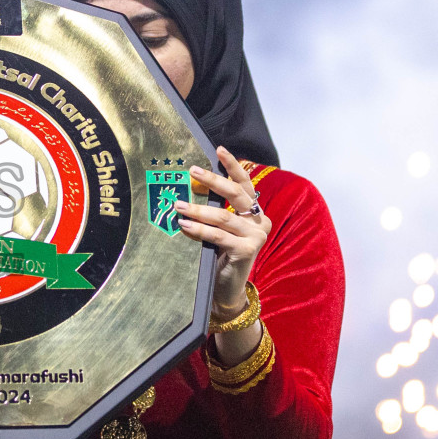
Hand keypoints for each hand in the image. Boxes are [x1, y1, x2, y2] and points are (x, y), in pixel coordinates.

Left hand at [174, 147, 271, 316]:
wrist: (228, 288)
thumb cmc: (222, 255)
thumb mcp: (220, 229)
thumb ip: (214, 211)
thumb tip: (192, 186)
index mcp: (254, 214)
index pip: (245, 185)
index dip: (233, 167)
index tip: (219, 149)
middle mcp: (259, 222)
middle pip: (236, 195)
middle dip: (214, 180)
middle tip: (193, 171)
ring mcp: (255, 237)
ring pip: (222, 216)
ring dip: (197, 209)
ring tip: (178, 205)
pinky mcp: (247, 251)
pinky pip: (218, 236)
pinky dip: (199, 229)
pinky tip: (184, 226)